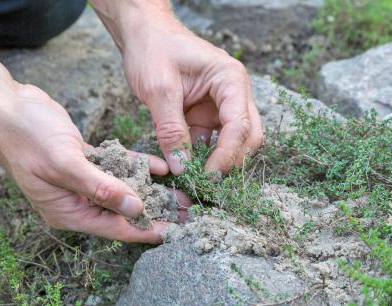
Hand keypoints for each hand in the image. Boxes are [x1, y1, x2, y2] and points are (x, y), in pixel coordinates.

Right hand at [0, 84, 188, 242]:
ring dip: (150, 189)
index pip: (115, 228)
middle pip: (123, 211)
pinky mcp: (84, 160)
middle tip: (188, 212)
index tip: (176, 232)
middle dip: (155, 211)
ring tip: (182, 192)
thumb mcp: (65, 163)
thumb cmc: (27, 136)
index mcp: (67, 211)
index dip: (147, 230)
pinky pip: (116, 167)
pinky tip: (160, 167)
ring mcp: (80, 181)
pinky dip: (136, 165)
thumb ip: (101, 188)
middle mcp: (76, 200)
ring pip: (122, 189)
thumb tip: (136, 209)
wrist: (3, 105)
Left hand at [121, 18, 263, 174]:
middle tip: (206, 184)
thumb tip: (181, 168)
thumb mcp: (159, 90)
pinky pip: (211, 143)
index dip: (227, 155)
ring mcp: (222, 106)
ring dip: (218, 163)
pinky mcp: (207, 116)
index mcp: (230, 79)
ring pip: (234, 143)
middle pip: (248, 137)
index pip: (240, 124)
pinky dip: (202, 158)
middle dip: (230, 162)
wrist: (143, 35)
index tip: (208, 178)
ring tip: (195, 182)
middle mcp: (234, 93)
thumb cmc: (153, 51)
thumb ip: (170, 129)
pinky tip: (186, 170)